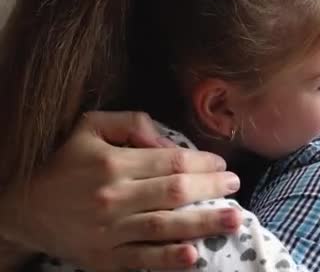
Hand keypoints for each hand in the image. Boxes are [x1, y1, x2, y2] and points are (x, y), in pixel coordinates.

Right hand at [1, 111, 241, 270]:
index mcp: (113, 163)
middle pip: (175, 192)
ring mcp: (109, 231)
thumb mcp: (89, 127)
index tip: (221, 165)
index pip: (171, 162)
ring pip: (165, 227)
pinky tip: (193, 256)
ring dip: (203, 223)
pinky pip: (141, 260)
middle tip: (235, 187)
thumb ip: (131, 124)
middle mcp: (114, 197)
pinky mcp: (104, 257)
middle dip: (211, 189)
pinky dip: (168, 259)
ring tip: (233, 220)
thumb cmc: (61, 161)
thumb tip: (167, 140)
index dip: (202, 163)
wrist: (22, 205)